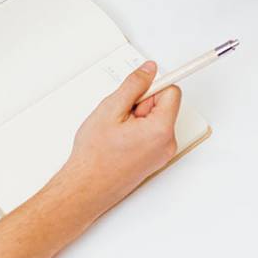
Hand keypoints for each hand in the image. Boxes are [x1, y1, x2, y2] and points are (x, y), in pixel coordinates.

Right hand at [55, 63, 181, 214]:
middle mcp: (167, 143)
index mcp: (161, 129)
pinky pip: (152, 133)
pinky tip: (120, 139)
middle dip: (142, 103)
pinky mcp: (154, 159)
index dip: (152, 86)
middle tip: (120, 115)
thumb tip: (149, 69)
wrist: (86, 188)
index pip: (172, 91)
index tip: (142, 83)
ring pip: (156, 119)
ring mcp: (162, 154)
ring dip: (138, 117)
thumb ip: (134, 85)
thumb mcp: (111, 109)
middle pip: (164, 105)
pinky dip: (138, 130)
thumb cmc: (95, 156)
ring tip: (117, 130)